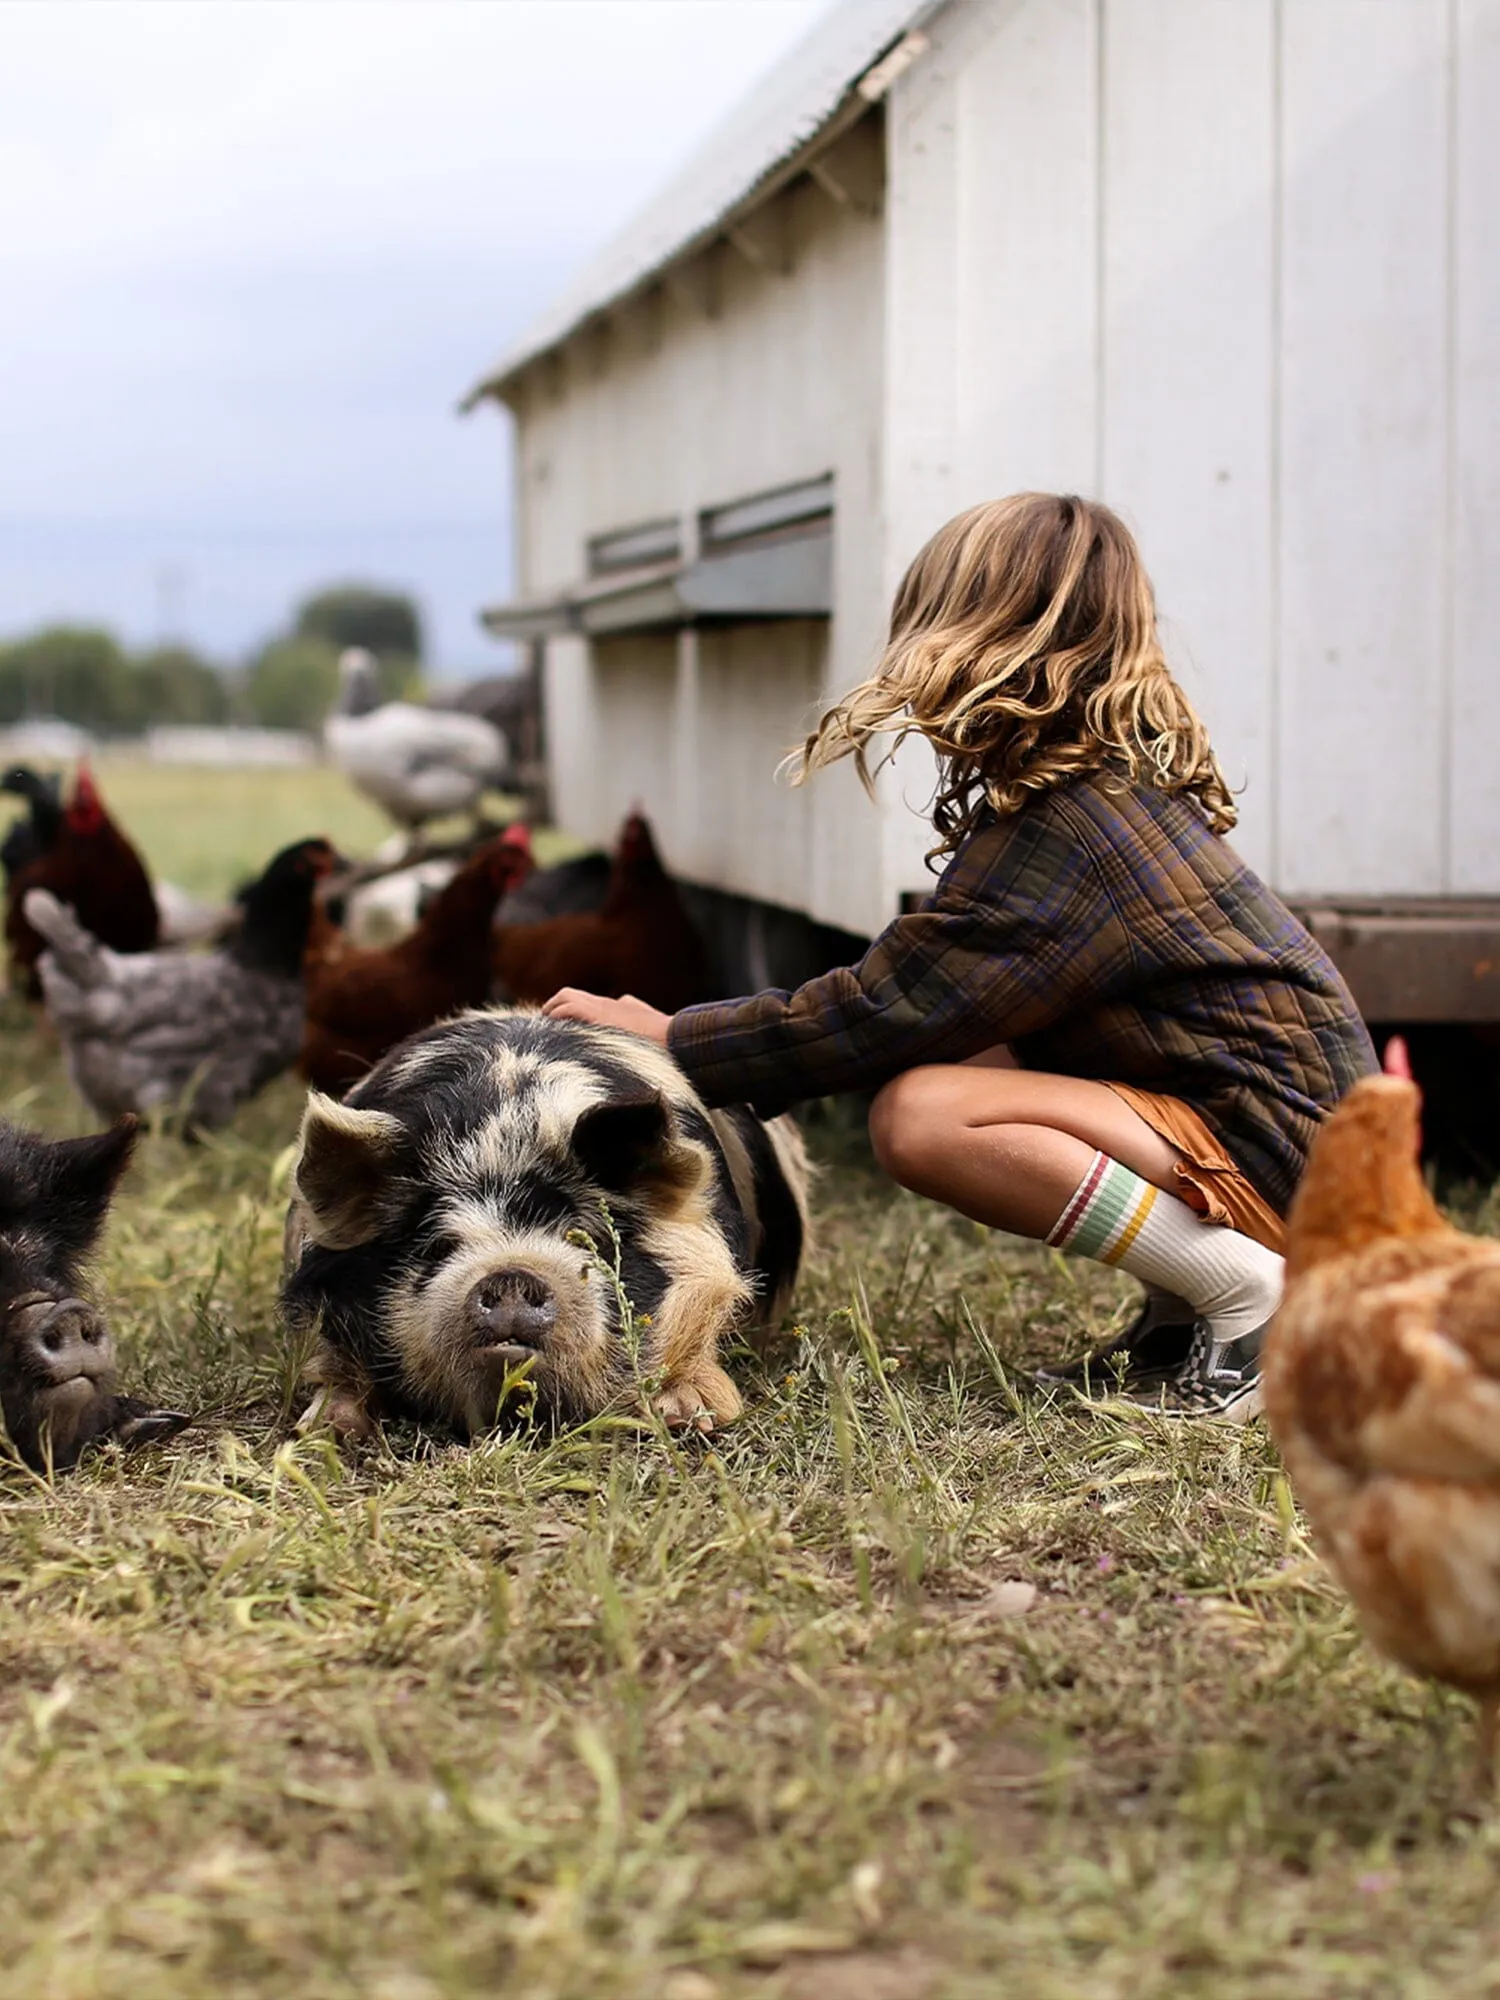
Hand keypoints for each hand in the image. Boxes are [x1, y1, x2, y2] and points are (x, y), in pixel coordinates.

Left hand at [541, 989, 671, 1044]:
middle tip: (547, 1024)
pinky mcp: (597, 1014)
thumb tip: (623, 1002)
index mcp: (615, 1006)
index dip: (568, 1011)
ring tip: (544, 1026)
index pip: (583, 1001)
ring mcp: (601, 1007)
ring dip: (553, 1010)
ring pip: (566, 997)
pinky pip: (568, 1008)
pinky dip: (557, 1015)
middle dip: (556, 1007)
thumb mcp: (647, 1020)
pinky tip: (551, 1029)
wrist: (671, 1036)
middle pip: (570, 995)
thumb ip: (632, 1010)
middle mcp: (605, 1003)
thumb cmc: (662, 1034)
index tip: (560, 1025)